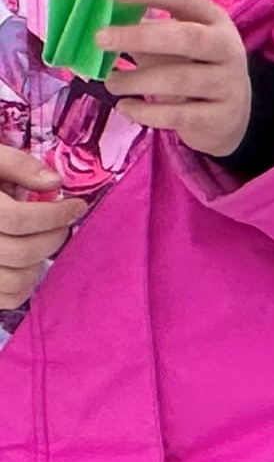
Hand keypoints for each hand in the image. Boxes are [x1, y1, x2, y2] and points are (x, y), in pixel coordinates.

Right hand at [0, 147, 87, 314]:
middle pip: (21, 252)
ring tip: (41, 241)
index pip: (16, 218)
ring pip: (16, 279)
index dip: (53, 214)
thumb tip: (54, 182)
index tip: (76, 206)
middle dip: (53, 237)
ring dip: (40, 261)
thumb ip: (15, 163)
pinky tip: (27, 262)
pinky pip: (8, 297)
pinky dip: (25, 285)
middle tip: (63, 224)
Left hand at [102, 0, 254, 161]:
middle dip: (140, 37)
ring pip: (179, 81)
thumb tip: (98, 22)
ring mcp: (229, 85)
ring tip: (111, 83)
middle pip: (187, 38)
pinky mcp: (222, 118)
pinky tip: (125, 107)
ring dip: (136, 80)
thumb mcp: (176, 42)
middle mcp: (228, 49)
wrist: (230, 115)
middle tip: (100, 39)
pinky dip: (146, 112)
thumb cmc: (191, 67)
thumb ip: (146, 29)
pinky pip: (178, 115)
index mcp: (213, 20)